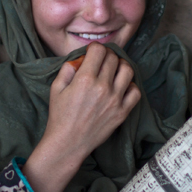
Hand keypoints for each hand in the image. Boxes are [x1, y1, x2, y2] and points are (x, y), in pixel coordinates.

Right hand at [23, 43, 140, 191]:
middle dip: (107, 55)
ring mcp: (115, 100)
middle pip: (113, 58)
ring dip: (121, 66)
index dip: (95, 48)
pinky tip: (121, 87)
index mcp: (85, 79)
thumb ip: (67, 69)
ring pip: (128, 70)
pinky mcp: (122, 112)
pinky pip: (135, 91)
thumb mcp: (56, 88)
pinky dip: (130, 86)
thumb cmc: (60, 116)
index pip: (99, 50)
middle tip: (101, 61)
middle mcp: (103, 87)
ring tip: (114, 70)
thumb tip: (80, 59)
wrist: (68, 143)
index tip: (92, 52)